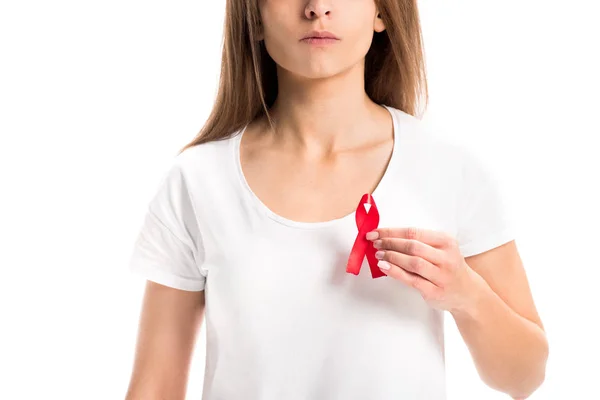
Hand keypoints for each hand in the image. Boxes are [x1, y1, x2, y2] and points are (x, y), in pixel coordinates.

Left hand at [366, 227, 485, 312]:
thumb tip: (387, 237)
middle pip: (412, 246)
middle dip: (390, 243)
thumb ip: (419, 242)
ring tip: (378, 254)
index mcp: (446, 242)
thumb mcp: (441, 249)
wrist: (467, 292)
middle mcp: (446, 258)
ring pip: (413, 262)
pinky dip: (395, 272)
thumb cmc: (448, 267)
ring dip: (392, 257)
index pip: (414, 232)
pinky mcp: (435, 291)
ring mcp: (441, 275)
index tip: (376, 232)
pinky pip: (412, 280)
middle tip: (375, 242)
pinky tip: (385, 267)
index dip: (392, 231)